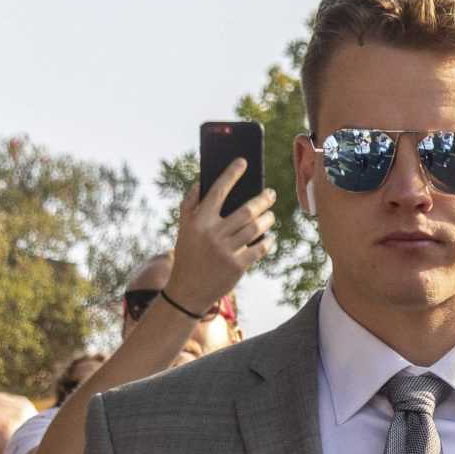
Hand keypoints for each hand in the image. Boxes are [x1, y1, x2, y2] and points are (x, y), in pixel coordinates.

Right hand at [165, 160, 277, 319]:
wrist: (186, 291)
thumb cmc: (187, 254)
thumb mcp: (183, 228)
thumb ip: (190, 203)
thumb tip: (204, 180)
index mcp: (198, 221)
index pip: (218, 190)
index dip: (232, 174)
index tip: (243, 162)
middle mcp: (212, 234)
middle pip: (246, 210)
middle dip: (263, 199)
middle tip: (271, 193)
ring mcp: (225, 251)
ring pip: (256, 228)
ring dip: (268, 219)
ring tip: (270, 215)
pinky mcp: (236, 267)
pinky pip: (259, 249)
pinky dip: (267, 241)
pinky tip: (268, 237)